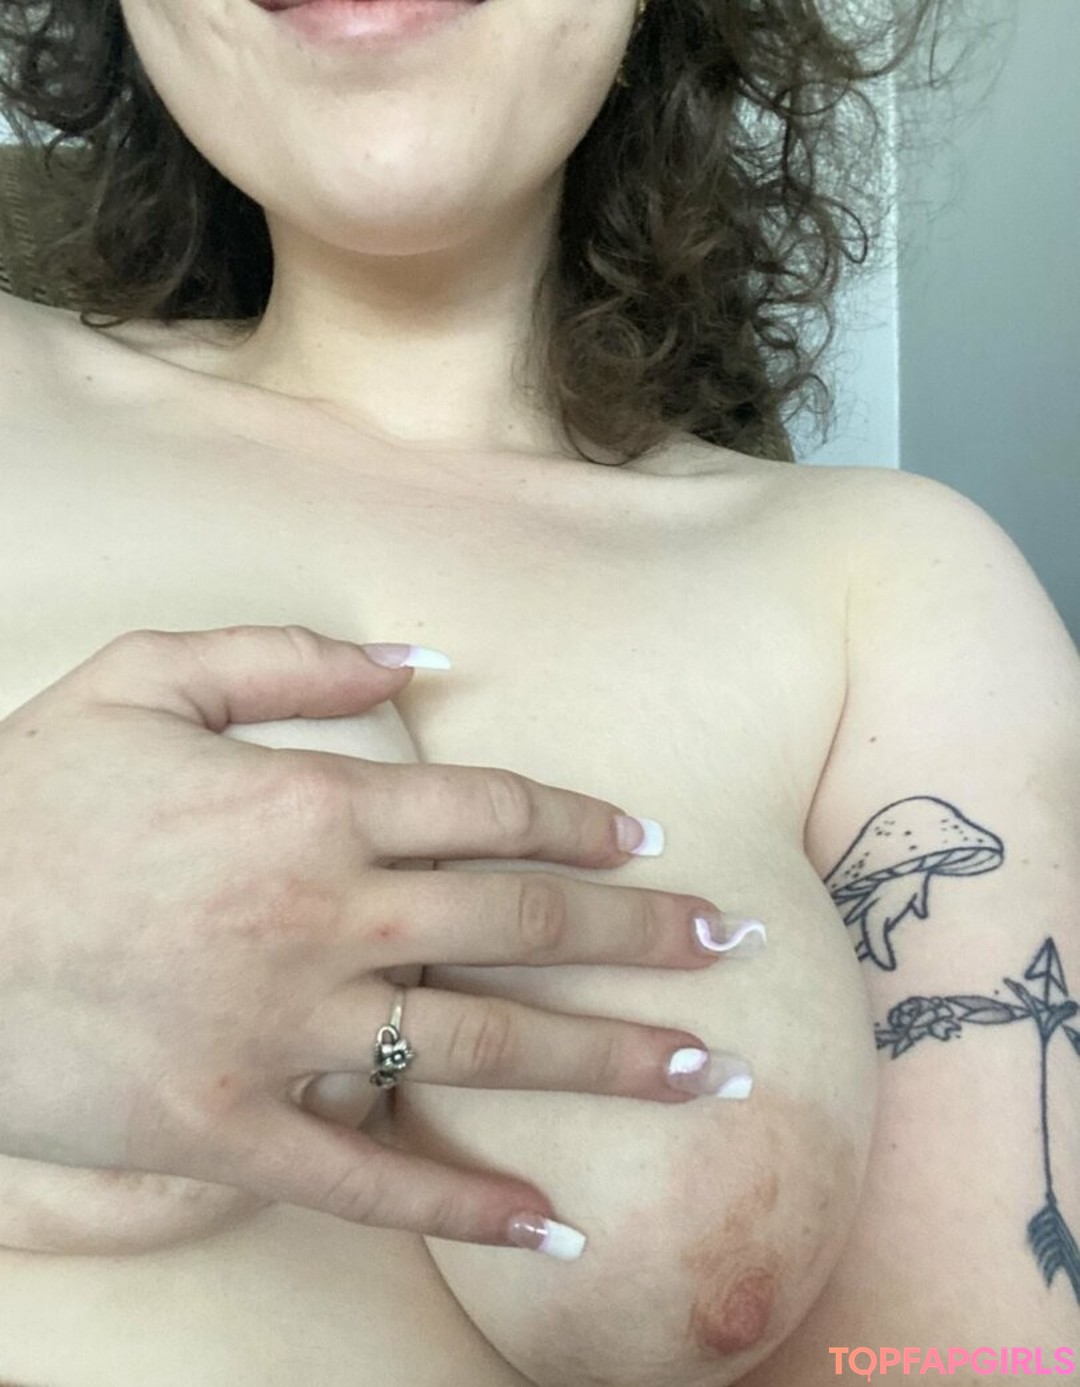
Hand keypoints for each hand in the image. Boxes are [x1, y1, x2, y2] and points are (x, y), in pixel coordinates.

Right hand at [0, 625, 729, 1251]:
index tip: (650, 843)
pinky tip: (550, 1229)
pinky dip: (464, 1208)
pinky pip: (372, 1181)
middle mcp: (322, 916)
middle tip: (736, 947)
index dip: (585, 824)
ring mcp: (282, 1033)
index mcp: (309, 804)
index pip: (491, 808)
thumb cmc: (31, 797)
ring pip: (482, 1048)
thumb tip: (418, 657)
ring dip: (606, 1061)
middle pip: (521, 920)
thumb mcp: (145, 680)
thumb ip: (285, 658)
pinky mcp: (231, 1133)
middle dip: (643, 933)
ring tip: (707, 1074)